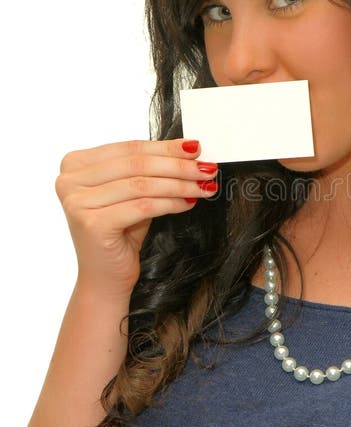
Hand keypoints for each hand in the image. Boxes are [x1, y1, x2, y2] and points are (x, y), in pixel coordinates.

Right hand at [55, 139, 218, 295]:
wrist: (105, 278)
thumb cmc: (119, 233)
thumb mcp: (133, 193)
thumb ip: (150, 168)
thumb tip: (188, 148)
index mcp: (75, 164)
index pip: (129, 148)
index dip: (166, 147)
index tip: (195, 148)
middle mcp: (68, 180)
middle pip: (137, 164)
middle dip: (177, 165)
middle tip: (206, 168)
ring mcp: (77, 202)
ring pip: (142, 184)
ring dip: (180, 184)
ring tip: (204, 186)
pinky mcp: (92, 223)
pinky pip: (143, 206)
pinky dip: (170, 203)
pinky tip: (188, 203)